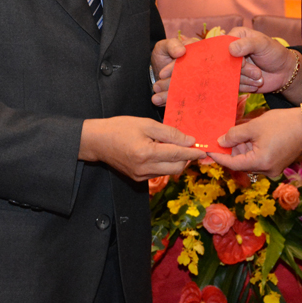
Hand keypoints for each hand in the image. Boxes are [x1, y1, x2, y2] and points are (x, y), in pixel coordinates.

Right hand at [79, 116, 205, 181]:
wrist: (97, 141)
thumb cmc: (119, 128)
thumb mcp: (146, 124)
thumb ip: (169, 133)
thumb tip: (189, 140)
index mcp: (146, 153)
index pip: (177, 155)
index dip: (193, 152)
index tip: (204, 149)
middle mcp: (144, 168)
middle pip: (176, 167)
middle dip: (186, 158)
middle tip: (190, 146)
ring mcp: (140, 176)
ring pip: (169, 172)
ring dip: (176, 161)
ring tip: (175, 147)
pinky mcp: (137, 178)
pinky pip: (158, 173)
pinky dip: (165, 164)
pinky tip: (162, 153)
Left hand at [150, 34, 197, 105]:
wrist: (159, 69)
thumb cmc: (165, 54)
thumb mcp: (164, 46)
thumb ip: (172, 45)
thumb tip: (181, 51)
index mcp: (197, 53)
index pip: (189, 61)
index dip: (175, 68)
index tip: (162, 74)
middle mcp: (200, 69)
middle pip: (188, 78)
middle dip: (170, 84)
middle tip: (156, 87)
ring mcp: (195, 82)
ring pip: (185, 91)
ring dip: (169, 95)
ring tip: (155, 98)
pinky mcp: (190, 94)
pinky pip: (183, 99)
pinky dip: (170, 101)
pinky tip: (159, 102)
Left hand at [212, 107, 301, 177]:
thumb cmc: (283, 124)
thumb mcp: (255, 126)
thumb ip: (235, 134)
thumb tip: (220, 142)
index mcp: (260, 163)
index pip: (233, 164)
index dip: (219, 157)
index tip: (207, 150)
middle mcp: (267, 170)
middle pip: (241, 162)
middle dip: (231, 150)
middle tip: (220, 136)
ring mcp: (273, 168)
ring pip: (250, 159)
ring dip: (241, 148)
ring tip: (235, 132)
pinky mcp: (278, 163)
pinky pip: (259, 157)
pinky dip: (251, 148)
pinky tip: (248, 135)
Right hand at [227, 27, 301, 101]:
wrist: (284, 72)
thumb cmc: (274, 53)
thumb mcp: (263, 44)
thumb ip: (247, 44)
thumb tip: (230, 49)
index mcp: (236, 36)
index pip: (223, 45)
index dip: (232, 56)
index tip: (244, 61)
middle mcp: (232, 51)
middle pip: (226, 63)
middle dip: (243, 70)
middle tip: (258, 72)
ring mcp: (233, 66)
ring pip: (230, 76)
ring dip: (247, 79)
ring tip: (260, 76)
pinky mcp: (236, 79)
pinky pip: (235, 86)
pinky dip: (247, 86)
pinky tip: (256, 82)